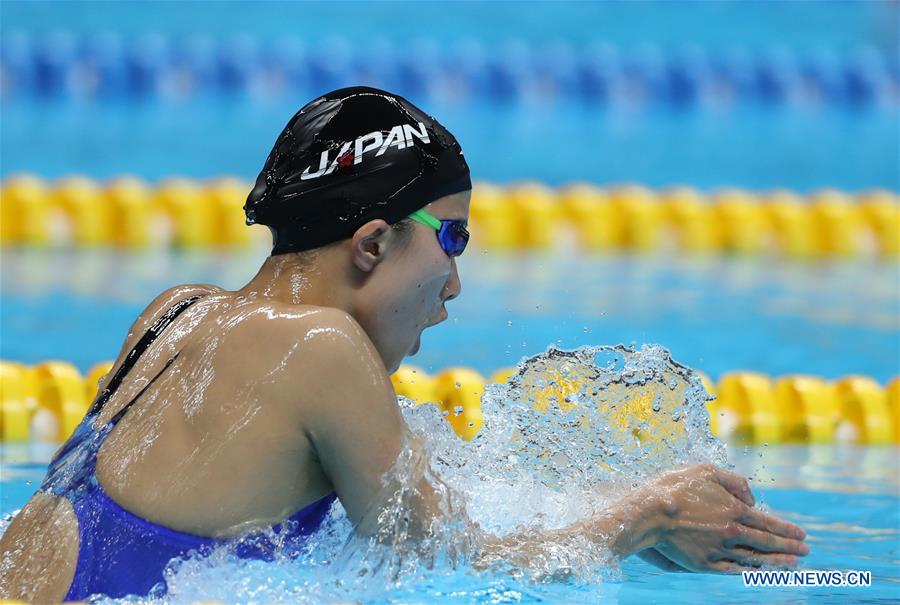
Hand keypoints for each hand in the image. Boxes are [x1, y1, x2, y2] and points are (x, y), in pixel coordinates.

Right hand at [643, 464, 808, 572]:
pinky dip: (751, 570)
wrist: (650, 513)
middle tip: (806, 550)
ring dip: (777, 560)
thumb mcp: (707, 471)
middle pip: (766, 541)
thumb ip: (735, 482)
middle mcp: (732, 532)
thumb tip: (751, 498)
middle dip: (789, 546)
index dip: (787, 528)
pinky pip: (734, 569)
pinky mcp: (704, 564)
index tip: (802, 533)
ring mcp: (719, 550)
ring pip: (754, 557)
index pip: (767, 521)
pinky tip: (760, 570)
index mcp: (734, 509)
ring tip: (793, 563)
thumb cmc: (675, 487)